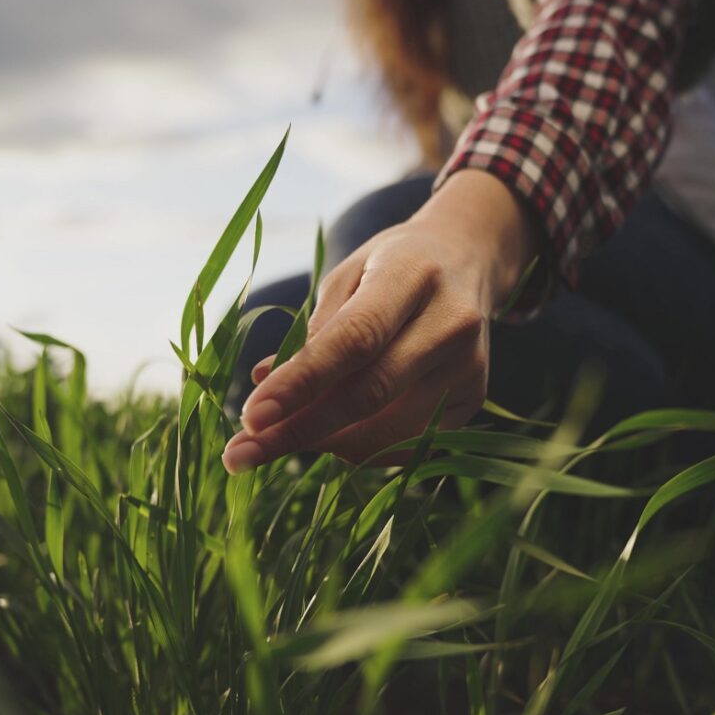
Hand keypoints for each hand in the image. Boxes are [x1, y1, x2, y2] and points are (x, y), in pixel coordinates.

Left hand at [221, 170, 537, 473]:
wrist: (467, 260)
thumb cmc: (390, 266)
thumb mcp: (347, 274)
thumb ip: (312, 331)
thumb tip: (264, 387)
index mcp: (412, 275)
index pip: (353, 340)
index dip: (299, 383)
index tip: (250, 416)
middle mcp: (451, 324)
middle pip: (369, 394)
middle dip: (298, 430)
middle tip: (240, 454)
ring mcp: (469, 367)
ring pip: (386, 431)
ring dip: (323, 444)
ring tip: (278, 438)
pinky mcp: (475, 399)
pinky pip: (407, 444)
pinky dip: (358, 448)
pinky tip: (328, 434)